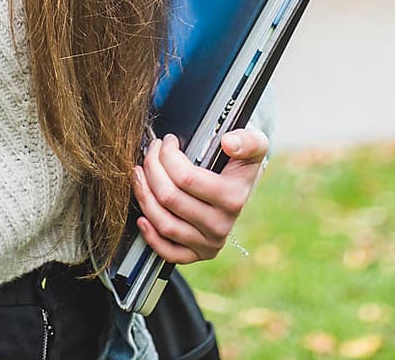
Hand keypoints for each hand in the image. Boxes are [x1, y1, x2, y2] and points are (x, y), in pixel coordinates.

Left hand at [131, 128, 268, 264]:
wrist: (243, 188)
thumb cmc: (241, 162)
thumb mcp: (254, 143)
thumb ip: (247, 140)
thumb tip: (229, 143)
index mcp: (233, 198)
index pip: (186, 178)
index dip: (168, 156)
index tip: (166, 141)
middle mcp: (221, 225)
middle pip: (170, 198)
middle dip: (152, 170)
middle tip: (150, 153)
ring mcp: (209, 243)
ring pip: (165, 223)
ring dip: (144, 196)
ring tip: (139, 175)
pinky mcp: (198, 254)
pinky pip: (168, 253)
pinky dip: (150, 236)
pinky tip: (142, 216)